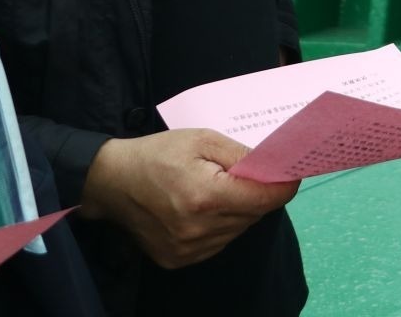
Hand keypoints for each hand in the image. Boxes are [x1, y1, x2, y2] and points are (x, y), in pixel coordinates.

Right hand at [80, 130, 297, 268]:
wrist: (110, 182)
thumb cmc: (158, 154)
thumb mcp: (203, 140)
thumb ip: (243, 155)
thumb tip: (276, 167)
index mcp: (205, 197)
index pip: (265, 199)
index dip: (283, 185)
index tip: (290, 173)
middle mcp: (198, 230)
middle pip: (254, 214)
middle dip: (257, 193)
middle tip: (244, 174)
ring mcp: (187, 249)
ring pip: (238, 230)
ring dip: (239, 211)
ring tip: (217, 190)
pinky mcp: (177, 260)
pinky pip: (219, 242)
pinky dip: (221, 225)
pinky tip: (203, 208)